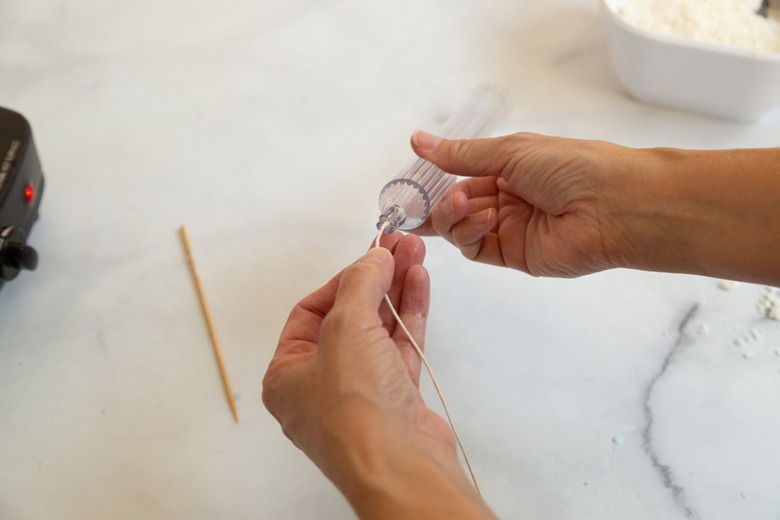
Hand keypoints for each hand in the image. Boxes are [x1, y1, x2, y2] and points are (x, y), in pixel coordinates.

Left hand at [263, 233, 492, 518]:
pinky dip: (409, 316)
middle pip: (348, 319)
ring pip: (377, 332)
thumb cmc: (355, 405)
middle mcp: (320, 385)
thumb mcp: (346, 327)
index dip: (340, 280)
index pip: (309, 312)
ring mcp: (360, 395)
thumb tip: (374, 256)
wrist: (400, 465)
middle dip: (374, 280)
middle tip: (399, 247)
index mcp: (288, 374)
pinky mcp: (395, 401)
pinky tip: (420, 283)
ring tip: (416, 256)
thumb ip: (360, 283)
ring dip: (395, 292)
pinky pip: (399, 349)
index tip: (368, 256)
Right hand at [411, 130, 632, 276]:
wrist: (614, 205)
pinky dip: (470, 233)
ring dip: (453, 215)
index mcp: (508, 169)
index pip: (459, 176)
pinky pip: (475, 248)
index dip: (433, 181)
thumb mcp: (510, 151)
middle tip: (419, 202)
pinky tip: (485, 217)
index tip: (407, 185)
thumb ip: (462, 154)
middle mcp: (506, 199)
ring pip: (459, 229)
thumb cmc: (570, 166)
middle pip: (454, 206)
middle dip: (435, 203)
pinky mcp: (513, 256)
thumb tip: (419, 140)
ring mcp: (508, 229)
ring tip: (468, 204)